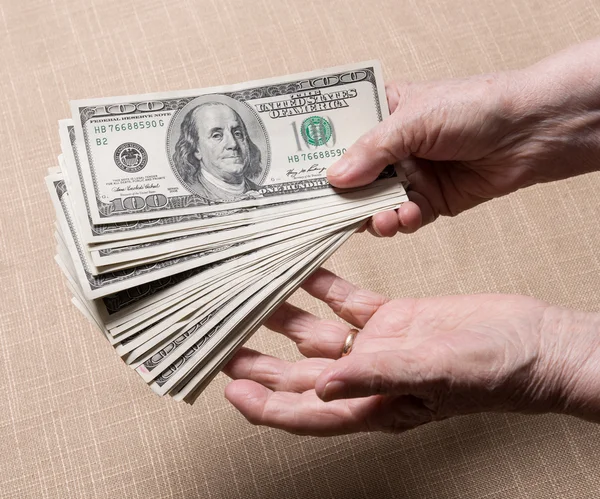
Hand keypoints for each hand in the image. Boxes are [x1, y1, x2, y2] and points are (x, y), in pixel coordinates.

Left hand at [224, 269, 599, 435]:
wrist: (527, 342)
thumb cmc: (492, 372)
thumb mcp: (432, 374)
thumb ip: (376, 377)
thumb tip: (324, 386)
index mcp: (373, 404)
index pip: (306, 413)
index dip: (266, 407)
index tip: (232, 390)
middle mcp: (368, 377)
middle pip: (300, 374)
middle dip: (261, 363)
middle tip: (225, 346)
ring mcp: (379, 345)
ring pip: (319, 334)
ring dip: (286, 320)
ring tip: (252, 302)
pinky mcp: (393, 318)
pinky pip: (348, 302)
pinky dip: (324, 287)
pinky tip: (303, 273)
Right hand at [330, 38, 599, 235]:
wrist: (530, 132)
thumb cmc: (474, 107)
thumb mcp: (414, 120)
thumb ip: (372, 151)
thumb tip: (334, 179)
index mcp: (382, 114)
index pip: (339, 137)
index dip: (318, 156)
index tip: (296, 177)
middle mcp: (392, 148)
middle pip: (352, 177)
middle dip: (343, 196)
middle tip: (329, 211)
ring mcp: (410, 175)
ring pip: (375, 204)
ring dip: (372, 215)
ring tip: (378, 218)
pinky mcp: (429, 201)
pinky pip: (403, 218)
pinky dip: (401, 222)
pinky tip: (406, 217)